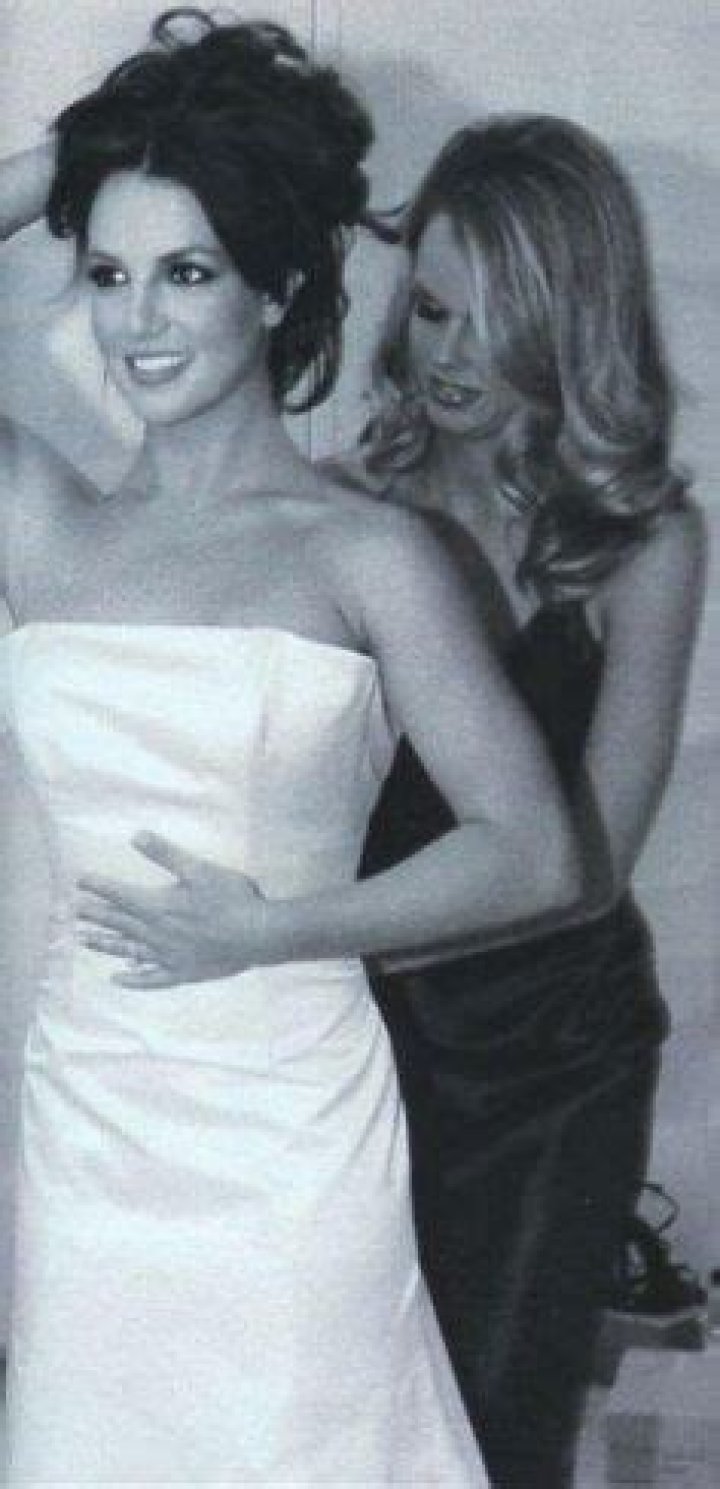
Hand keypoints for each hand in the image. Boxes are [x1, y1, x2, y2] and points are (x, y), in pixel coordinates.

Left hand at [76, 831, 265, 987]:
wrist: (258, 935)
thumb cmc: (231, 898)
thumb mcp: (198, 869)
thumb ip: (165, 854)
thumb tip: (135, 835)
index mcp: (158, 906)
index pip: (120, 894)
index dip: (98, 886)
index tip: (80, 881)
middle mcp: (156, 933)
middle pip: (119, 923)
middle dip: (95, 915)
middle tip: (75, 911)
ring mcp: (167, 956)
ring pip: (128, 950)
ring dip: (105, 945)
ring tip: (84, 941)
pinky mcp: (181, 973)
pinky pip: (150, 979)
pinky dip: (133, 979)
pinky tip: (117, 979)